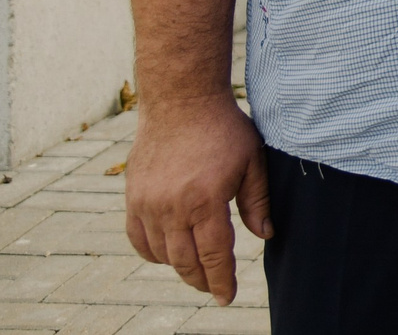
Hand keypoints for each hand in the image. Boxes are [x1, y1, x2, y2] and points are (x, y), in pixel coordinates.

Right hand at [123, 93, 270, 305]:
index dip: (221, 280)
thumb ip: (257, 201)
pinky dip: (152, 253)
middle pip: (185, 261)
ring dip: (179, 266)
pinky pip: (138, 239)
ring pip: (161, 254)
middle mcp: (173, 207)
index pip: (214, 256)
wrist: (181, 100)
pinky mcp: (132, 197)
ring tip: (196, 267)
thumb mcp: (253, 160)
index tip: (227, 297)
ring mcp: (148, 203)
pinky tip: (168, 253)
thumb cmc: (223, 128)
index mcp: (206, 200)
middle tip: (214, 287)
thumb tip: (265, 235)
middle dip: (202, 280)